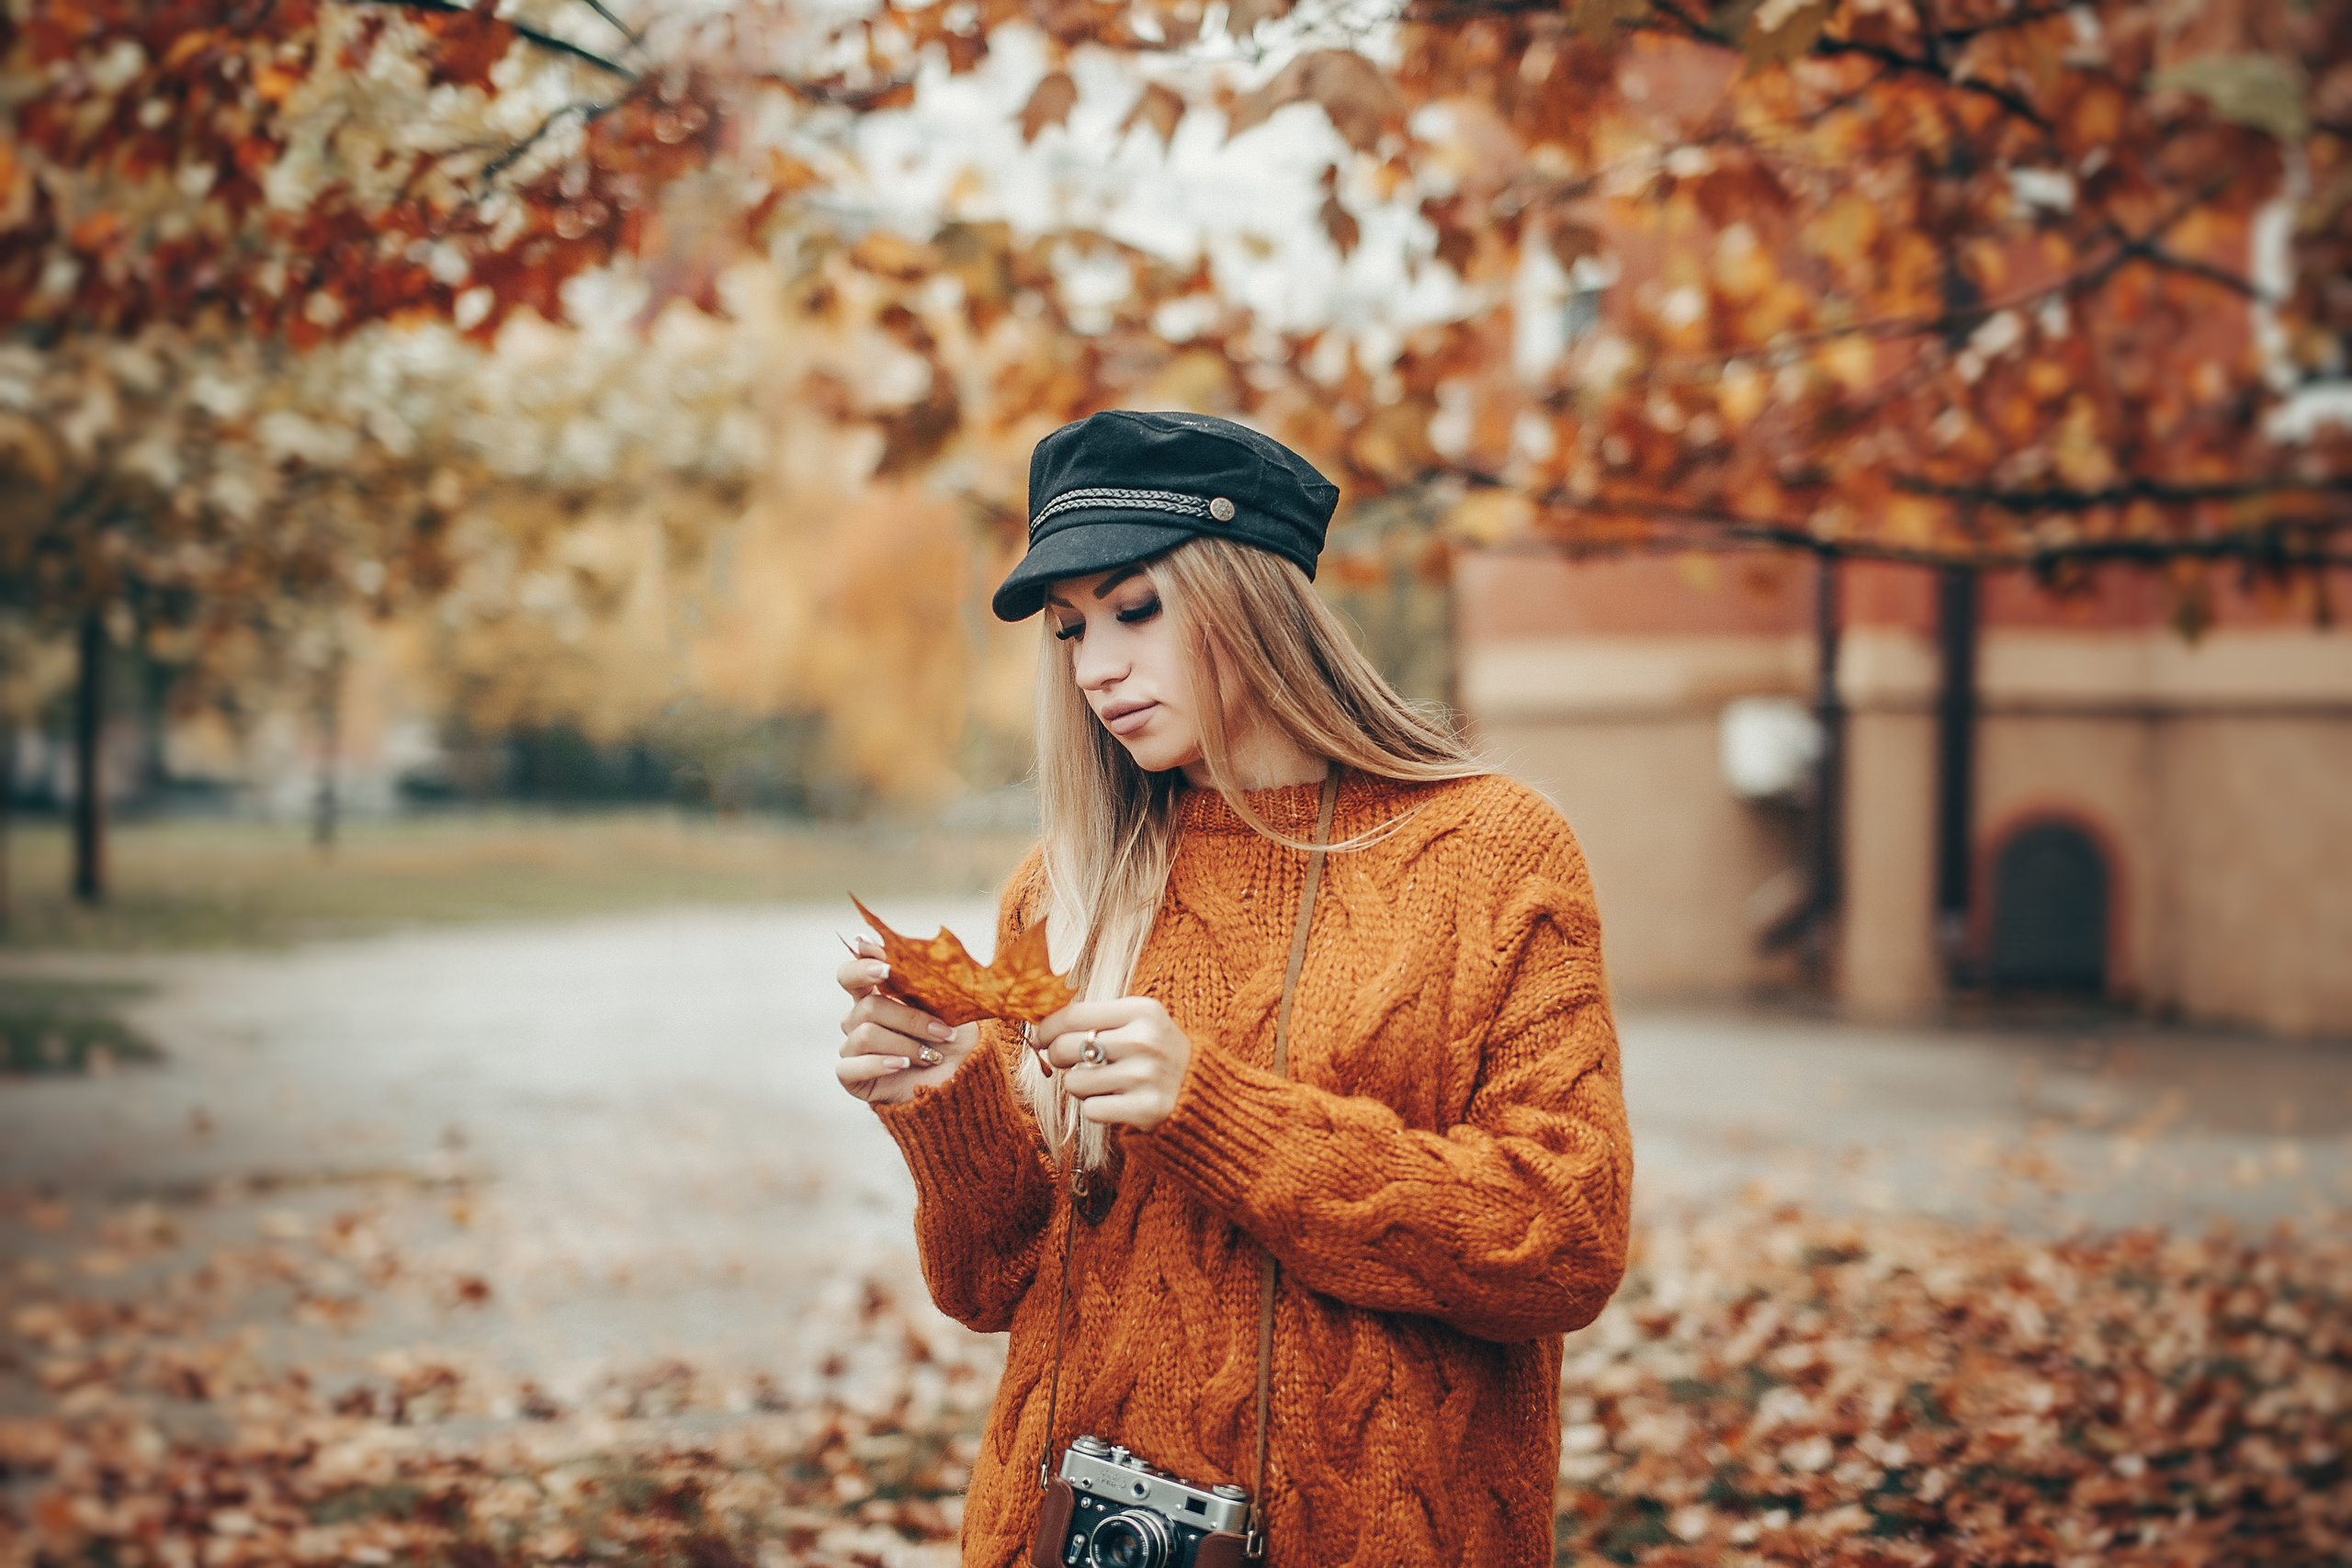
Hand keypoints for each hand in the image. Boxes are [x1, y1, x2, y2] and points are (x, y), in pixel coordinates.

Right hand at [835, 937, 977, 1104]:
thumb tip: (886, 944)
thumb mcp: (943, 1003)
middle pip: (867, 1007)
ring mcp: (853, 1048)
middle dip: (910, 1019)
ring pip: (865, 1035)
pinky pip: (848, 1067)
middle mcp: (859, 1020)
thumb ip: (917, 976)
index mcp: (876, 995)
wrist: (962, 1079)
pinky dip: (879, 1064)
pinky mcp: (851, 1076)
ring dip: (906, 1045)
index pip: (850, 974)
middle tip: (942, 1032)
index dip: (861, 967)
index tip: (886, 968)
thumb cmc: (952, 1037)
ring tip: (932, 1055)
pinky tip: (903, 1065)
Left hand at [1036, 997, 1192, 1131]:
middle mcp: (1145, 1040)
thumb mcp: (1139, 1022)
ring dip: (1079, 1086)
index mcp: (1143, 1011)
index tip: (1039, 1037)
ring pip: (1074, 1083)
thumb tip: (1039, 1030)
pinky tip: (1115, 1101)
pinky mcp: (1146, 1109)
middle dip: (1057, 1057)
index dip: (1047, 1028)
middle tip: (1067, 1062)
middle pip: (1067, 1047)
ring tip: (1102, 1083)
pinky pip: (1090, 1110)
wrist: (1202, 1091)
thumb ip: (1095, 1019)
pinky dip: (1096, 1109)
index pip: (1073, 1014)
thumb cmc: (1157, 1052)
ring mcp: (1146, 1076)